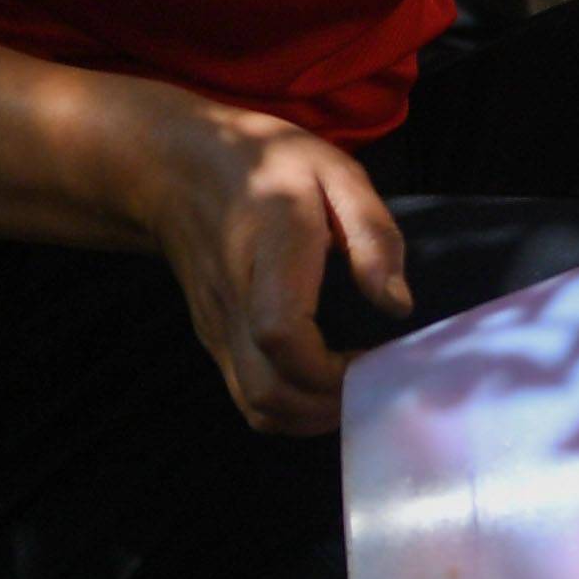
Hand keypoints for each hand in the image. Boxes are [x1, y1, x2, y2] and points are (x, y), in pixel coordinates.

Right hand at [140, 102, 408, 435]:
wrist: (180, 169)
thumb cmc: (265, 163)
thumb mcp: (334, 171)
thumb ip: (371, 234)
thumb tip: (397, 305)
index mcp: (270, 254)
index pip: (280, 333)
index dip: (330, 365)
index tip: (374, 356)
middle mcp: (235, 304)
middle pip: (268, 392)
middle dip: (332, 405)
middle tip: (374, 380)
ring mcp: (218, 329)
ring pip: (257, 407)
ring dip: (312, 416)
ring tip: (352, 386)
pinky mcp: (215, 340)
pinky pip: (248, 397)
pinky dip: (290, 409)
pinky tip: (322, 383)